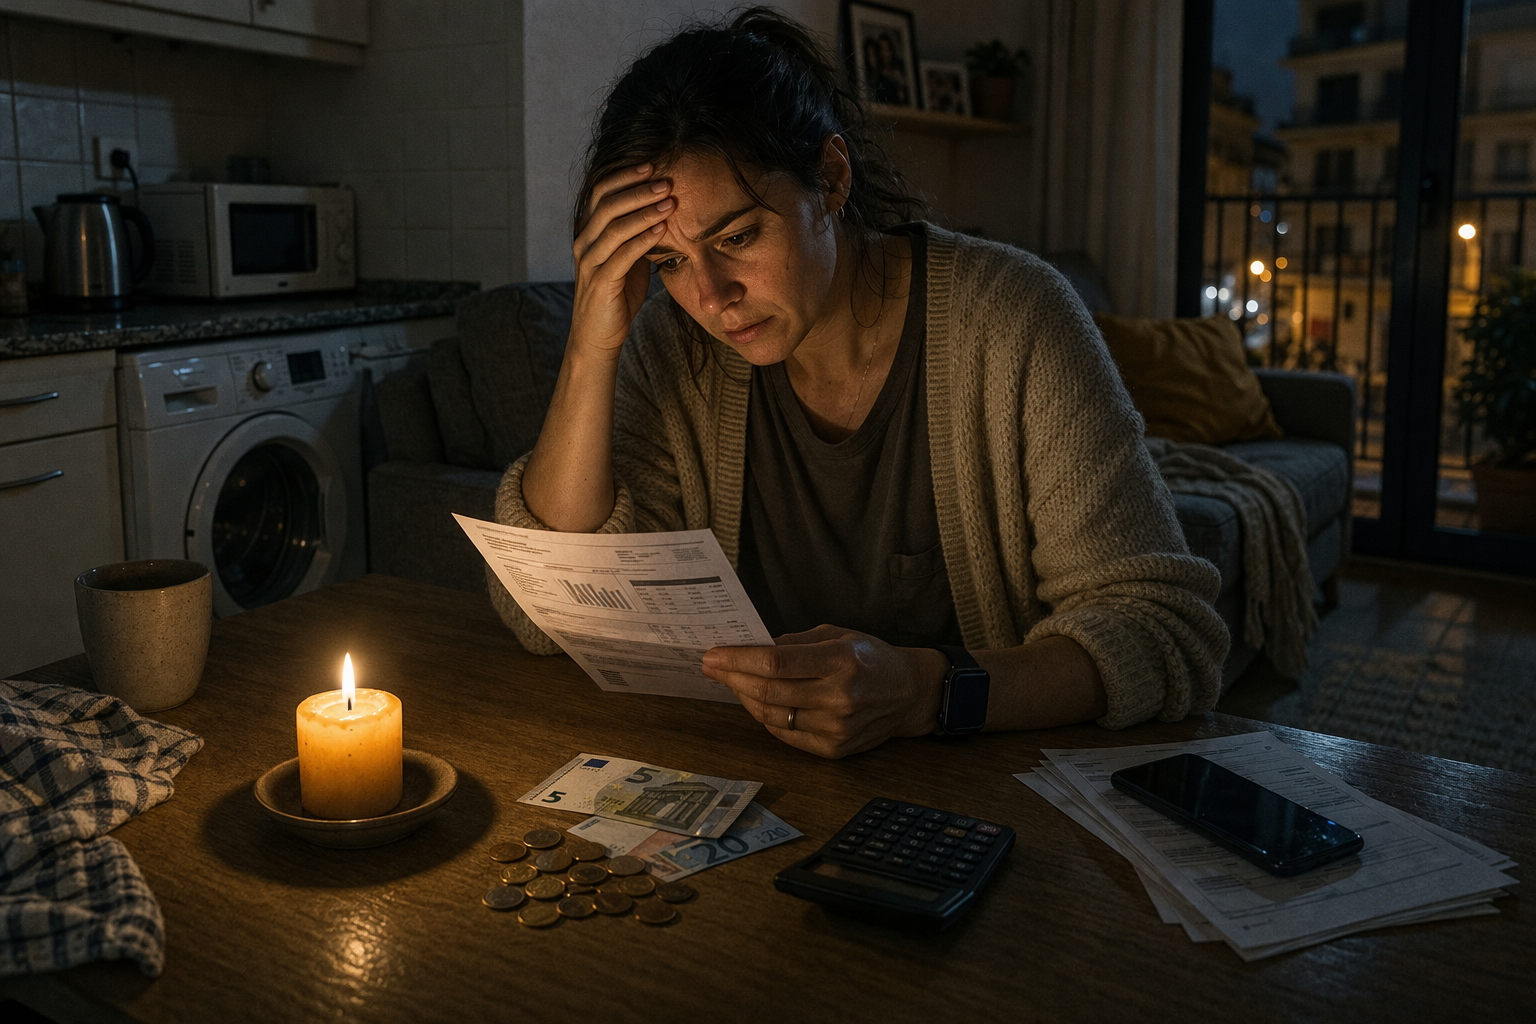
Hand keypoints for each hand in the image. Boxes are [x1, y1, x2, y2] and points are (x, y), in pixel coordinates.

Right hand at [570, 163, 674, 357]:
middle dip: (638, 189)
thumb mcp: (627, 258)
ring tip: (670, 202)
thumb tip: (663, 209)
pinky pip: (622, 255)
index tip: (652, 165)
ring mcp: (589, 262)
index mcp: (588, 232)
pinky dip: (643, 239)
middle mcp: (583, 242)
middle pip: (607, 204)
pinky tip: (662, 229)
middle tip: (666, 181)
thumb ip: (636, 235)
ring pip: (614, 227)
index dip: (625, 176)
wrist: (598, 335)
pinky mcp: (600, 283)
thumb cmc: (616, 295)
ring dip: (644, 211)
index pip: (601, 192)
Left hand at [701, 624, 948, 757]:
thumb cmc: (871, 658)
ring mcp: (837, 727)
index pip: (775, 663)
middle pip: (768, 690)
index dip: (738, 660)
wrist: (909, 693)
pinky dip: (765, 717)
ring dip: (745, 697)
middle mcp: (839, 696)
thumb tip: (749, 648)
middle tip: (712, 667)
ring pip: (771, 715)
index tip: (713, 655)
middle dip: (732, 677)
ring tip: (733, 682)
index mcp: (841, 660)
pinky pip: (785, 733)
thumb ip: (793, 643)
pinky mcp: (834, 749)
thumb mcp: (837, 635)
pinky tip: (757, 701)